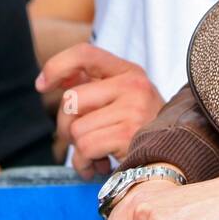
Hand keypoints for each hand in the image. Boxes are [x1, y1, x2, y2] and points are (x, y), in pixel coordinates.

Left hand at [36, 43, 163, 178]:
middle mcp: (133, 85)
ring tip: (95, 157)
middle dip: (66, 127)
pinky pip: (85, 148)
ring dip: (78, 151)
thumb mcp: (121, 101)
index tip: (41, 85)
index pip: (84, 53)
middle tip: (82, 141)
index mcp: (129, 72)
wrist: (177, 162)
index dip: (56, 66)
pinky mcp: (129, 134)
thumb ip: (90, 87)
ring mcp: (133, 108)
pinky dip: (84, 164)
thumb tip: (49, 80)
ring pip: (75, 128)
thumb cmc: (141, 133)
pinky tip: (99, 167)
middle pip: (71, 99)